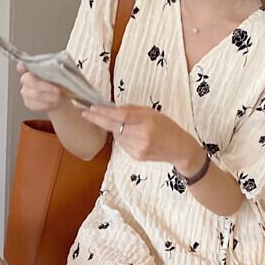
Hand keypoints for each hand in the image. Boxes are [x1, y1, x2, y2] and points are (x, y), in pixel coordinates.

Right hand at [17, 61, 69, 113]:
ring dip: (48, 97)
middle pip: (32, 82)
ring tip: (58, 97)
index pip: (22, 67)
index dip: (21, 67)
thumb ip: (53, 71)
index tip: (22, 67)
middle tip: (57, 90)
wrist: (59, 97)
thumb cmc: (57, 83)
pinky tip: (53, 103)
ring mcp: (25, 92)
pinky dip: (47, 104)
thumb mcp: (58, 75)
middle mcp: (25, 79)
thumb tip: (56, 70)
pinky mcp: (28, 103)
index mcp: (31, 69)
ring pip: (35, 95)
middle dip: (46, 87)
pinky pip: (35, 105)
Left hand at [80, 103, 201, 169]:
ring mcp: (138, 148)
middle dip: (98, 120)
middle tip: (85, 113)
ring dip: (115, 129)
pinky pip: (123, 145)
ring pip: (117, 136)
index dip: (104, 113)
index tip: (91, 108)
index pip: (120, 116)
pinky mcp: (137, 157)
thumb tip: (112, 108)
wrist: (179, 148)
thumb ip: (132, 110)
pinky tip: (132, 136)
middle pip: (114, 127)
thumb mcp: (152, 112)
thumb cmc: (167, 127)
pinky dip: (123, 138)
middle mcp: (142, 136)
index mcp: (147, 122)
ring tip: (127, 125)